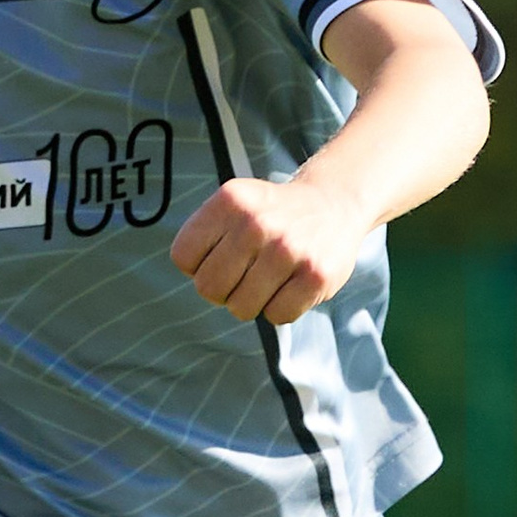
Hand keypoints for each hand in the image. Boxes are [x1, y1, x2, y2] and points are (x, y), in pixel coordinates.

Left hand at [167, 173, 369, 326]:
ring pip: (240, 308)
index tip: (219, 255)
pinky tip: (290, 284)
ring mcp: (288, 250)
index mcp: (230, 201)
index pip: (183, 257)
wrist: (333, 203)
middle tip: (244, 274)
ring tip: (268, 277)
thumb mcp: (233, 204)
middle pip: (208, 288)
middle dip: (222, 289)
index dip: (198, 265)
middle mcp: (257, 223)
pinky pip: (276, 316)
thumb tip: (198, 281)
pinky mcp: (315, 276)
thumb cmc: (272, 214)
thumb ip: (204, 236)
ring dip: (252, 301)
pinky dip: (280, 308)